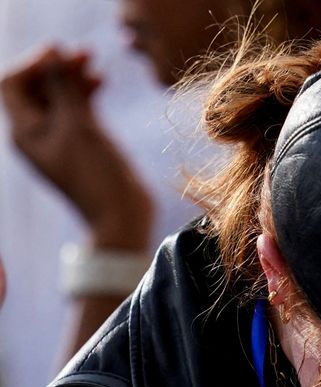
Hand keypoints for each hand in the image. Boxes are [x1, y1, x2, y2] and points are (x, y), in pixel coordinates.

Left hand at [1, 46, 152, 248]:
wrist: (121, 214)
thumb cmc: (96, 174)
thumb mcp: (78, 125)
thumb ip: (64, 87)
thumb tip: (55, 54)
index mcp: (24, 132)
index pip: (13, 84)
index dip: (34, 62)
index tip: (61, 52)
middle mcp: (38, 134)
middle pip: (37, 87)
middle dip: (57, 66)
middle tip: (84, 54)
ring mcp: (61, 138)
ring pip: (59, 95)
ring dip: (73, 76)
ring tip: (95, 63)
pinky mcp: (83, 142)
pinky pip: (77, 108)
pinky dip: (86, 92)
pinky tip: (101, 81)